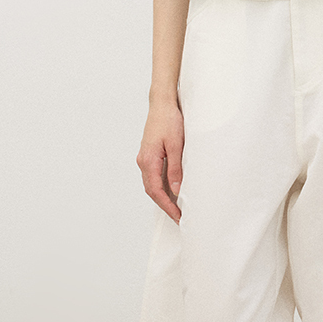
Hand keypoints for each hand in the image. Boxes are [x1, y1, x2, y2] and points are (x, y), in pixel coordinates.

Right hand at [138, 99, 185, 220]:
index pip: (156, 191)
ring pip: (152, 184)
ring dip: (163, 197)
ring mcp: (145, 158)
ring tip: (177, 207)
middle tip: (179, 217)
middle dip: (165, 205)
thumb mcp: (177, 146)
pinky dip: (162, 186)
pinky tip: (172, 189)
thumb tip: (177, 191)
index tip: (178, 217)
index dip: (167, 206)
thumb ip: (176, 169)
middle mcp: (143, 161)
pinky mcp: (149, 154)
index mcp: (148, 161)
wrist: (162, 103)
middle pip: (152, 190)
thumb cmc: (169, 120)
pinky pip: (153, 175)